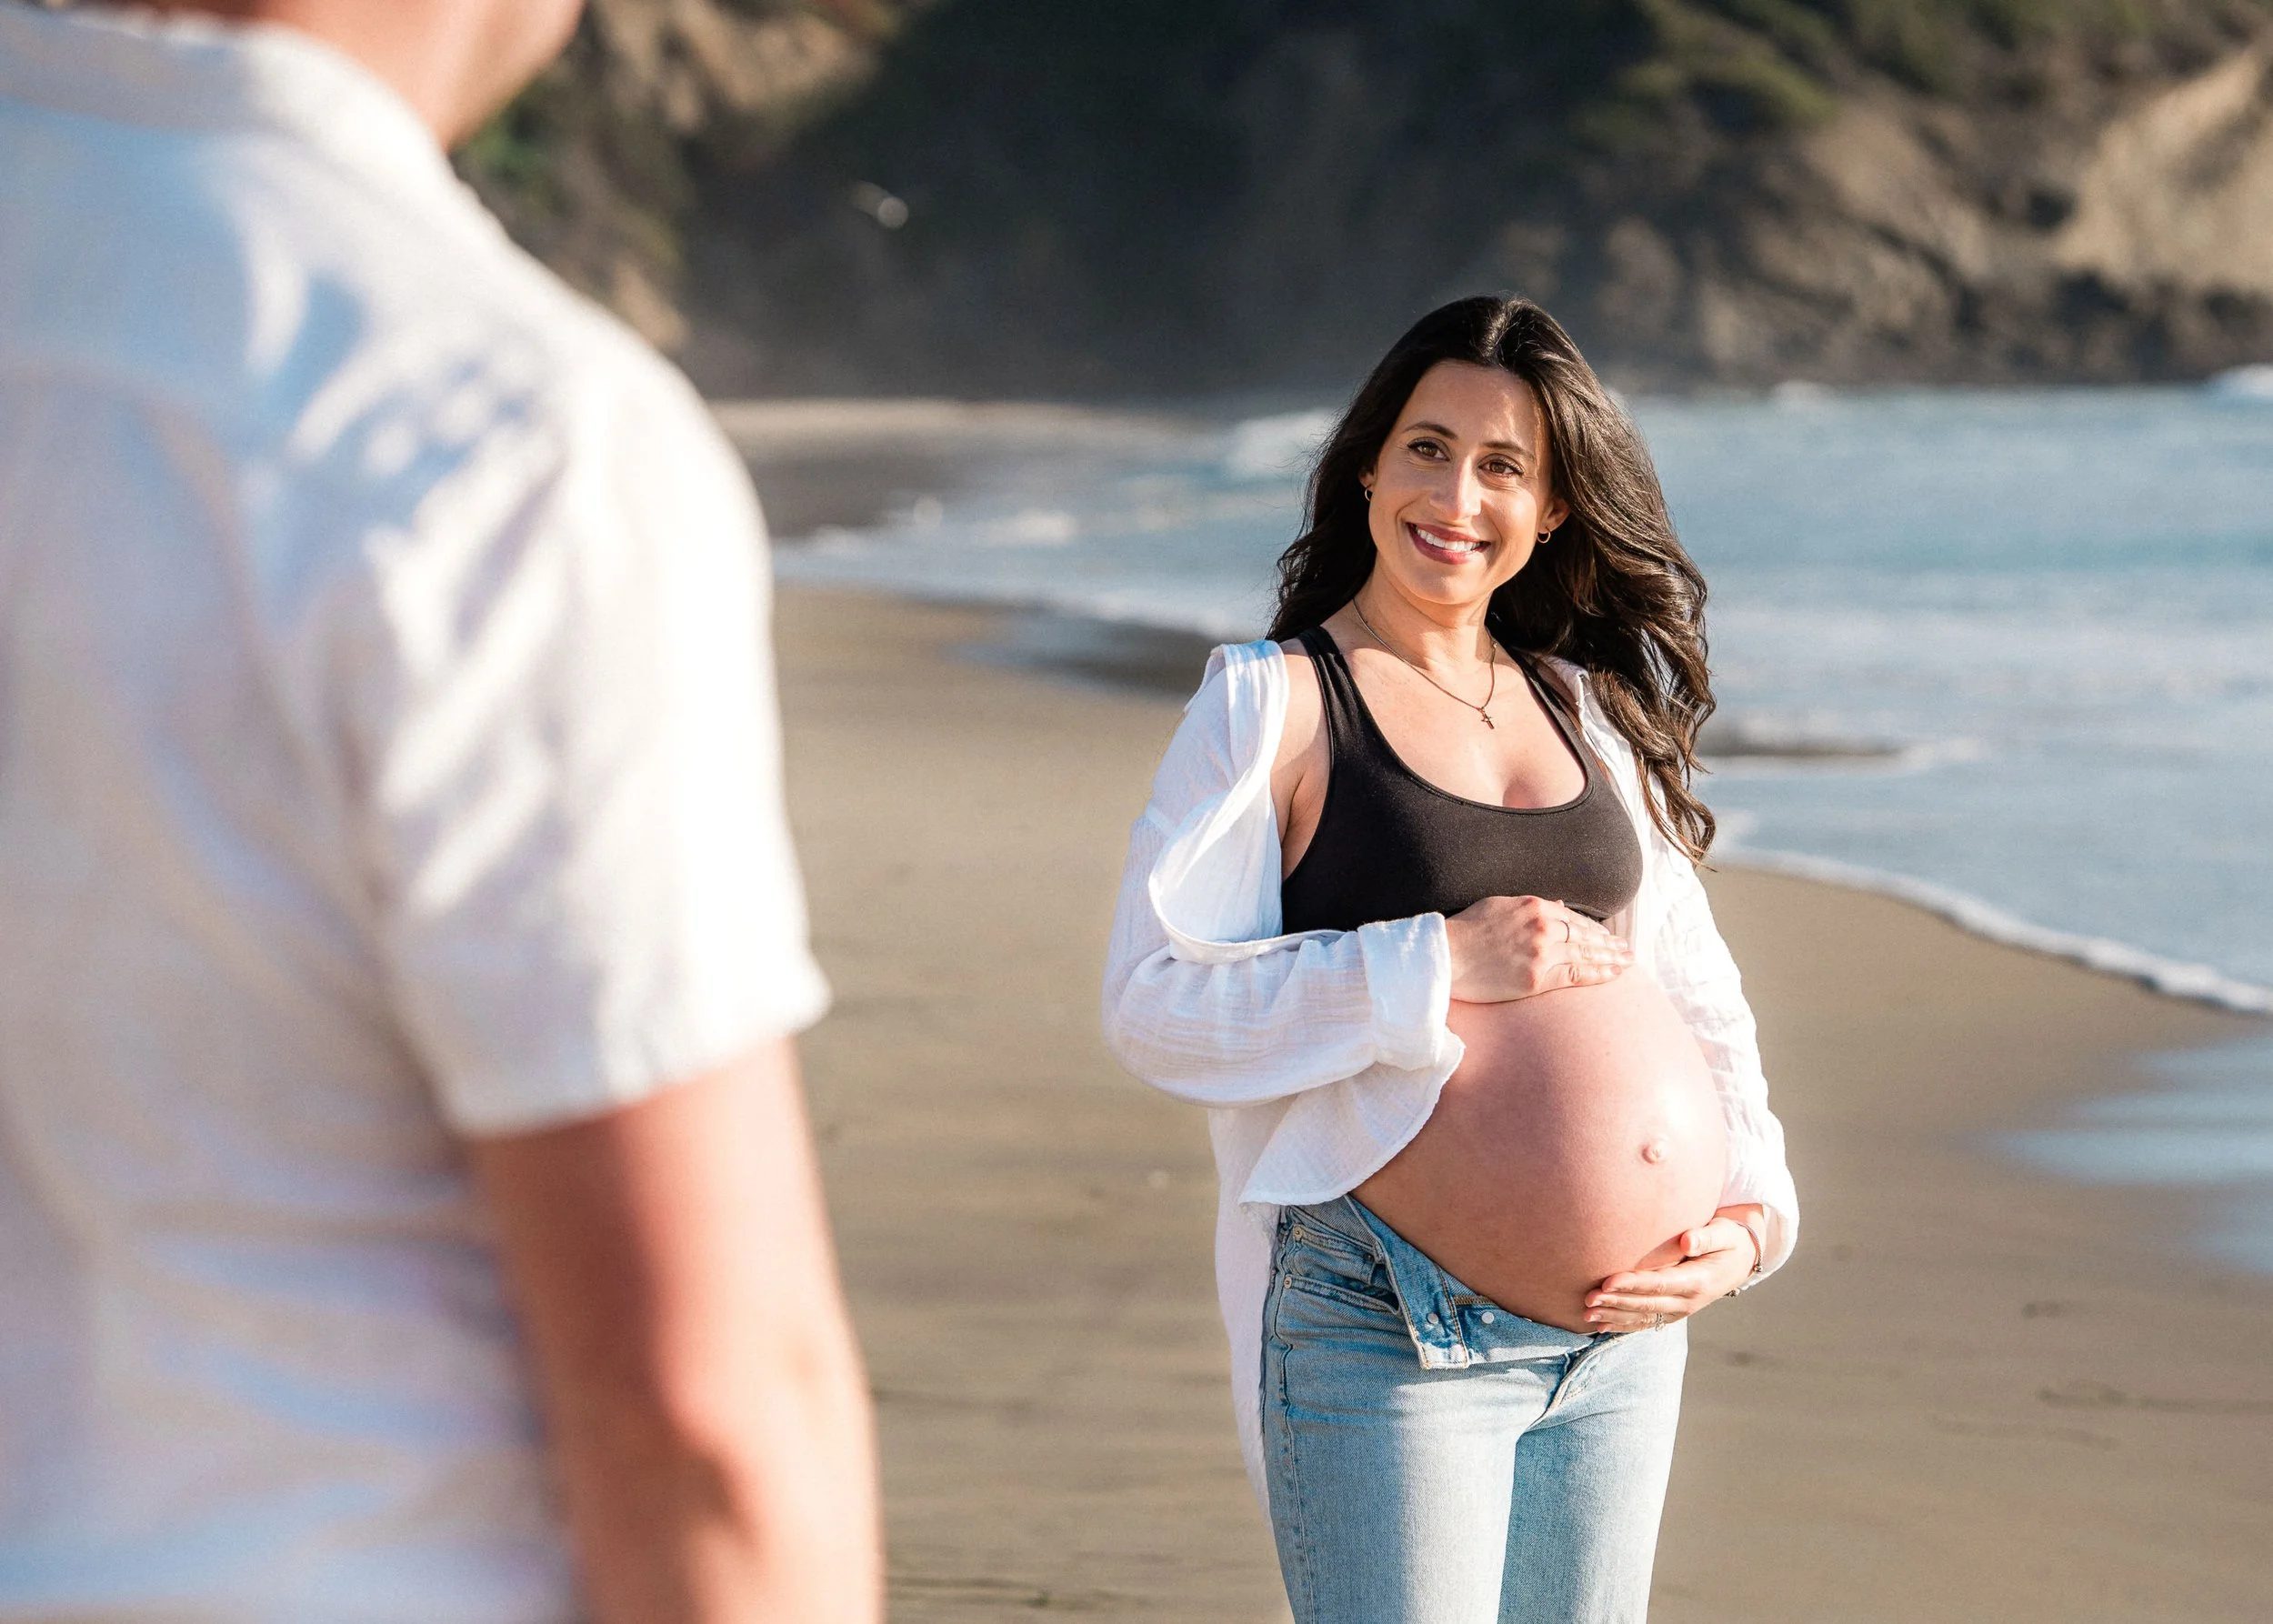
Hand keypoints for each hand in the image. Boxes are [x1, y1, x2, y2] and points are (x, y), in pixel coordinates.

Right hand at [1444, 894, 1630, 1002]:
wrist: (1445, 956)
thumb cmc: (1465, 931)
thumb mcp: (1498, 906)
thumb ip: (1530, 906)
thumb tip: (1559, 906)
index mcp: (1533, 905)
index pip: (1573, 918)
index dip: (1593, 929)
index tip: (1606, 936)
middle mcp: (1542, 926)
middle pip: (1585, 936)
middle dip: (1609, 944)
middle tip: (1626, 949)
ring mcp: (1541, 953)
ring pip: (1586, 954)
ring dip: (1611, 959)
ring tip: (1628, 962)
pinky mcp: (1535, 978)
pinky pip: (1575, 975)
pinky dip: (1598, 974)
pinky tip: (1614, 975)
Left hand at [1582, 1214, 1762, 1331]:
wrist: (1741, 1260)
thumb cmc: (1729, 1239)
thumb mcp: (1725, 1233)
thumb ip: (1707, 1236)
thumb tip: (1687, 1240)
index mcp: (1698, 1281)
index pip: (1660, 1284)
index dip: (1633, 1284)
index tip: (1607, 1282)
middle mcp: (1688, 1301)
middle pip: (1646, 1304)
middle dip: (1616, 1302)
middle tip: (1588, 1299)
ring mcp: (1680, 1310)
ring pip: (1642, 1317)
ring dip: (1614, 1317)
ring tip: (1587, 1314)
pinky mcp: (1672, 1312)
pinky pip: (1645, 1323)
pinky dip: (1622, 1326)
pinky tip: (1600, 1326)